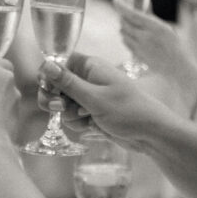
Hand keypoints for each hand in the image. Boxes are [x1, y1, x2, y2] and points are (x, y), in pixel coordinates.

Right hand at [37, 53, 174, 150]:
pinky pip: (73, 117)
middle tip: (60, 108)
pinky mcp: (92, 113)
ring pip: (63, 105)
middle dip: (55, 100)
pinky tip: (92, 127)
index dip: (49, 77)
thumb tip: (46, 65)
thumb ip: (67, 83)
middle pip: (56, 86)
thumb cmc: (128, 111)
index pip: (58, 63)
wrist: (151, 134)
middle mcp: (88, 79)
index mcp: (90, 66)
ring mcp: (90, 97)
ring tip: (87, 118)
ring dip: (69, 115)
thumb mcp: (94, 97)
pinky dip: (79, 124)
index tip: (50, 91)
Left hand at [113, 0, 189, 75]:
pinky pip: (126, 43)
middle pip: (124, 23)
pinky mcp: (136, 55)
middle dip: (123, 17)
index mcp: (154, 27)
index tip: (116, 0)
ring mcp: (139, 47)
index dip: (121, 6)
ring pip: (123, 33)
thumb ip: (152, 18)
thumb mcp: (166, 28)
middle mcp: (145, 36)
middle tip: (125, 14)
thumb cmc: (174, 46)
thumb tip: (146, 5)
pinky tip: (135, 37)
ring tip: (133, 27)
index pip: (132, 14)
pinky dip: (127, 37)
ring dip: (125, 28)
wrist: (176, 66)